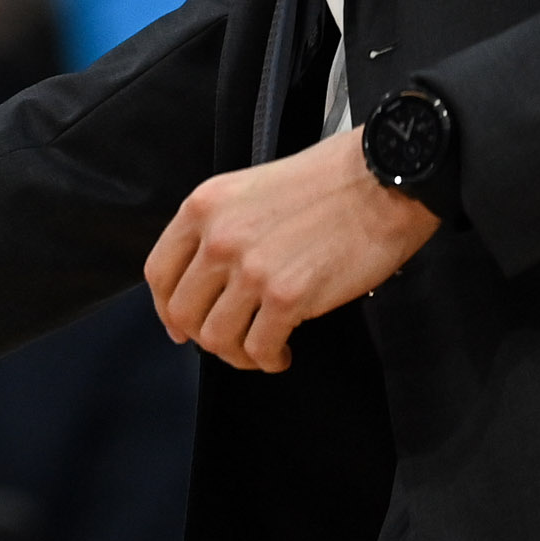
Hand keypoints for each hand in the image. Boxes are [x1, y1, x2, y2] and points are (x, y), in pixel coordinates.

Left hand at [143, 122, 438, 372]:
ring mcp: (251, 269)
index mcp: (204, 207)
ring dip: (237, 353)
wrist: (381, 181)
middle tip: (230, 341)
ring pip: (217, 338)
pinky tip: (283, 352)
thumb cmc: (327, 181)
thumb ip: (220, 228)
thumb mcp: (250, 189)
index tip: (181, 325)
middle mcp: (219, 238)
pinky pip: (260, 348)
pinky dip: (269, 360)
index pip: (159, 273)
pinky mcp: (288, 296)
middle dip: (204, 337)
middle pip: (184, 312)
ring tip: (260, 348)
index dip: (166, 308)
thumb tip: (207, 281)